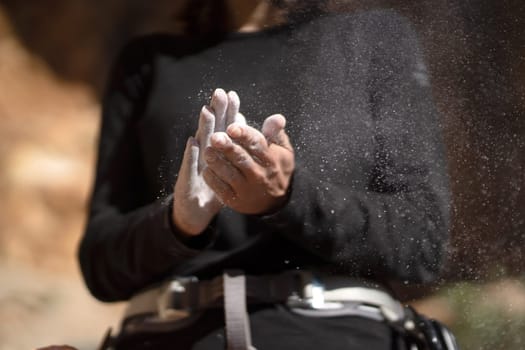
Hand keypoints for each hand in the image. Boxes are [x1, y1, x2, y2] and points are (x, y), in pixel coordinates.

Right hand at [173, 89, 245, 235]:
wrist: (196, 210)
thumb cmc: (214, 185)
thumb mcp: (228, 167)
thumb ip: (236, 144)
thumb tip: (243, 121)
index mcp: (217, 149)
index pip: (224, 127)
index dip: (228, 112)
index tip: (232, 94)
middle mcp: (205, 153)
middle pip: (212, 129)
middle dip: (216, 111)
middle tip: (219, 93)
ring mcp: (195, 165)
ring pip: (201, 143)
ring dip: (204, 127)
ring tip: (207, 111)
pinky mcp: (187, 179)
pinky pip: (190, 166)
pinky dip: (191, 155)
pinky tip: (193, 143)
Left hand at [203, 114, 294, 214]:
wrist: (276, 202)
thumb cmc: (277, 168)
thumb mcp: (284, 151)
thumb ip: (276, 133)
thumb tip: (277, 117)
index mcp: (271, 159)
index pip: (257, 144)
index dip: (244, 135)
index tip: (232, 127)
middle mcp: (259, 174)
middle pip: (241, 159)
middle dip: (227, 147)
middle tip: (214, 137)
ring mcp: (246, 189)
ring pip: (229, 174)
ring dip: (217, 162)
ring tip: (207, 151)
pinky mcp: (235, 200)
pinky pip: (221, 190)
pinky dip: (213, 179)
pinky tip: (206, 169)